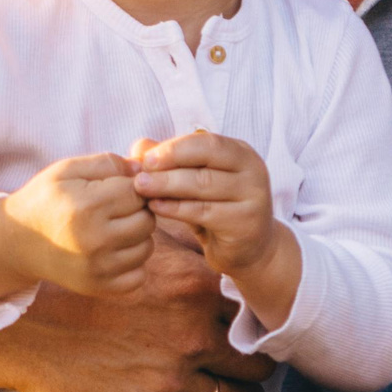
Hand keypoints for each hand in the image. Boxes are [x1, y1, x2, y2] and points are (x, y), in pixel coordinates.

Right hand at [0, 153, 154, 297]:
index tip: (116, 188)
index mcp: (87, 207)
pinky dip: (132, 263)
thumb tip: (144, 171)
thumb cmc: (46, 200)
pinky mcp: (99, 287)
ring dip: (136, 236)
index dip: (130, 186)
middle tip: (116, 209)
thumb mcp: (67, 170)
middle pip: (147, 220)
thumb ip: (107, 163)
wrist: (17, 243)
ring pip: (147, 247)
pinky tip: (113, 251)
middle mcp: (94, 241)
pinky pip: (139, 275)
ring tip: (113, 228)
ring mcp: (98, 268)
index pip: (137, 192)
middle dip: (137, 210)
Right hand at [0, 234, 272, 391]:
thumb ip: (183, 247)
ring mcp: (170, 379)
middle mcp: (190, 335)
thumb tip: (216, 235)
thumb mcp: (137, 253)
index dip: (257, 328)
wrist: (27, 329)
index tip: (259, 336)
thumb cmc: (85, 286)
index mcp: (194, 290)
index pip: (250, 315)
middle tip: (259, 374)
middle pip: (252, 361)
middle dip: (259, 369)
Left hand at [129, 132, 300, 322]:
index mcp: (241, 153)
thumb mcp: (195, 181)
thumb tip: (139, 146)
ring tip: (141, 188)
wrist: (250, 248)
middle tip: (139, 173)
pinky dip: (176, 208)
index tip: (145, 158)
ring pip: (204, 184)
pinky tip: (156, 208)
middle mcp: (253, 170)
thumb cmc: (218, 208)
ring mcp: (253, 197)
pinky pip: (204, 212)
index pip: (206, 142)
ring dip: (168, 185)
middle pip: (206, 158)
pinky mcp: (245, 224)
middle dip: (169, 163)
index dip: (174, 148)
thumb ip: (171, 162)